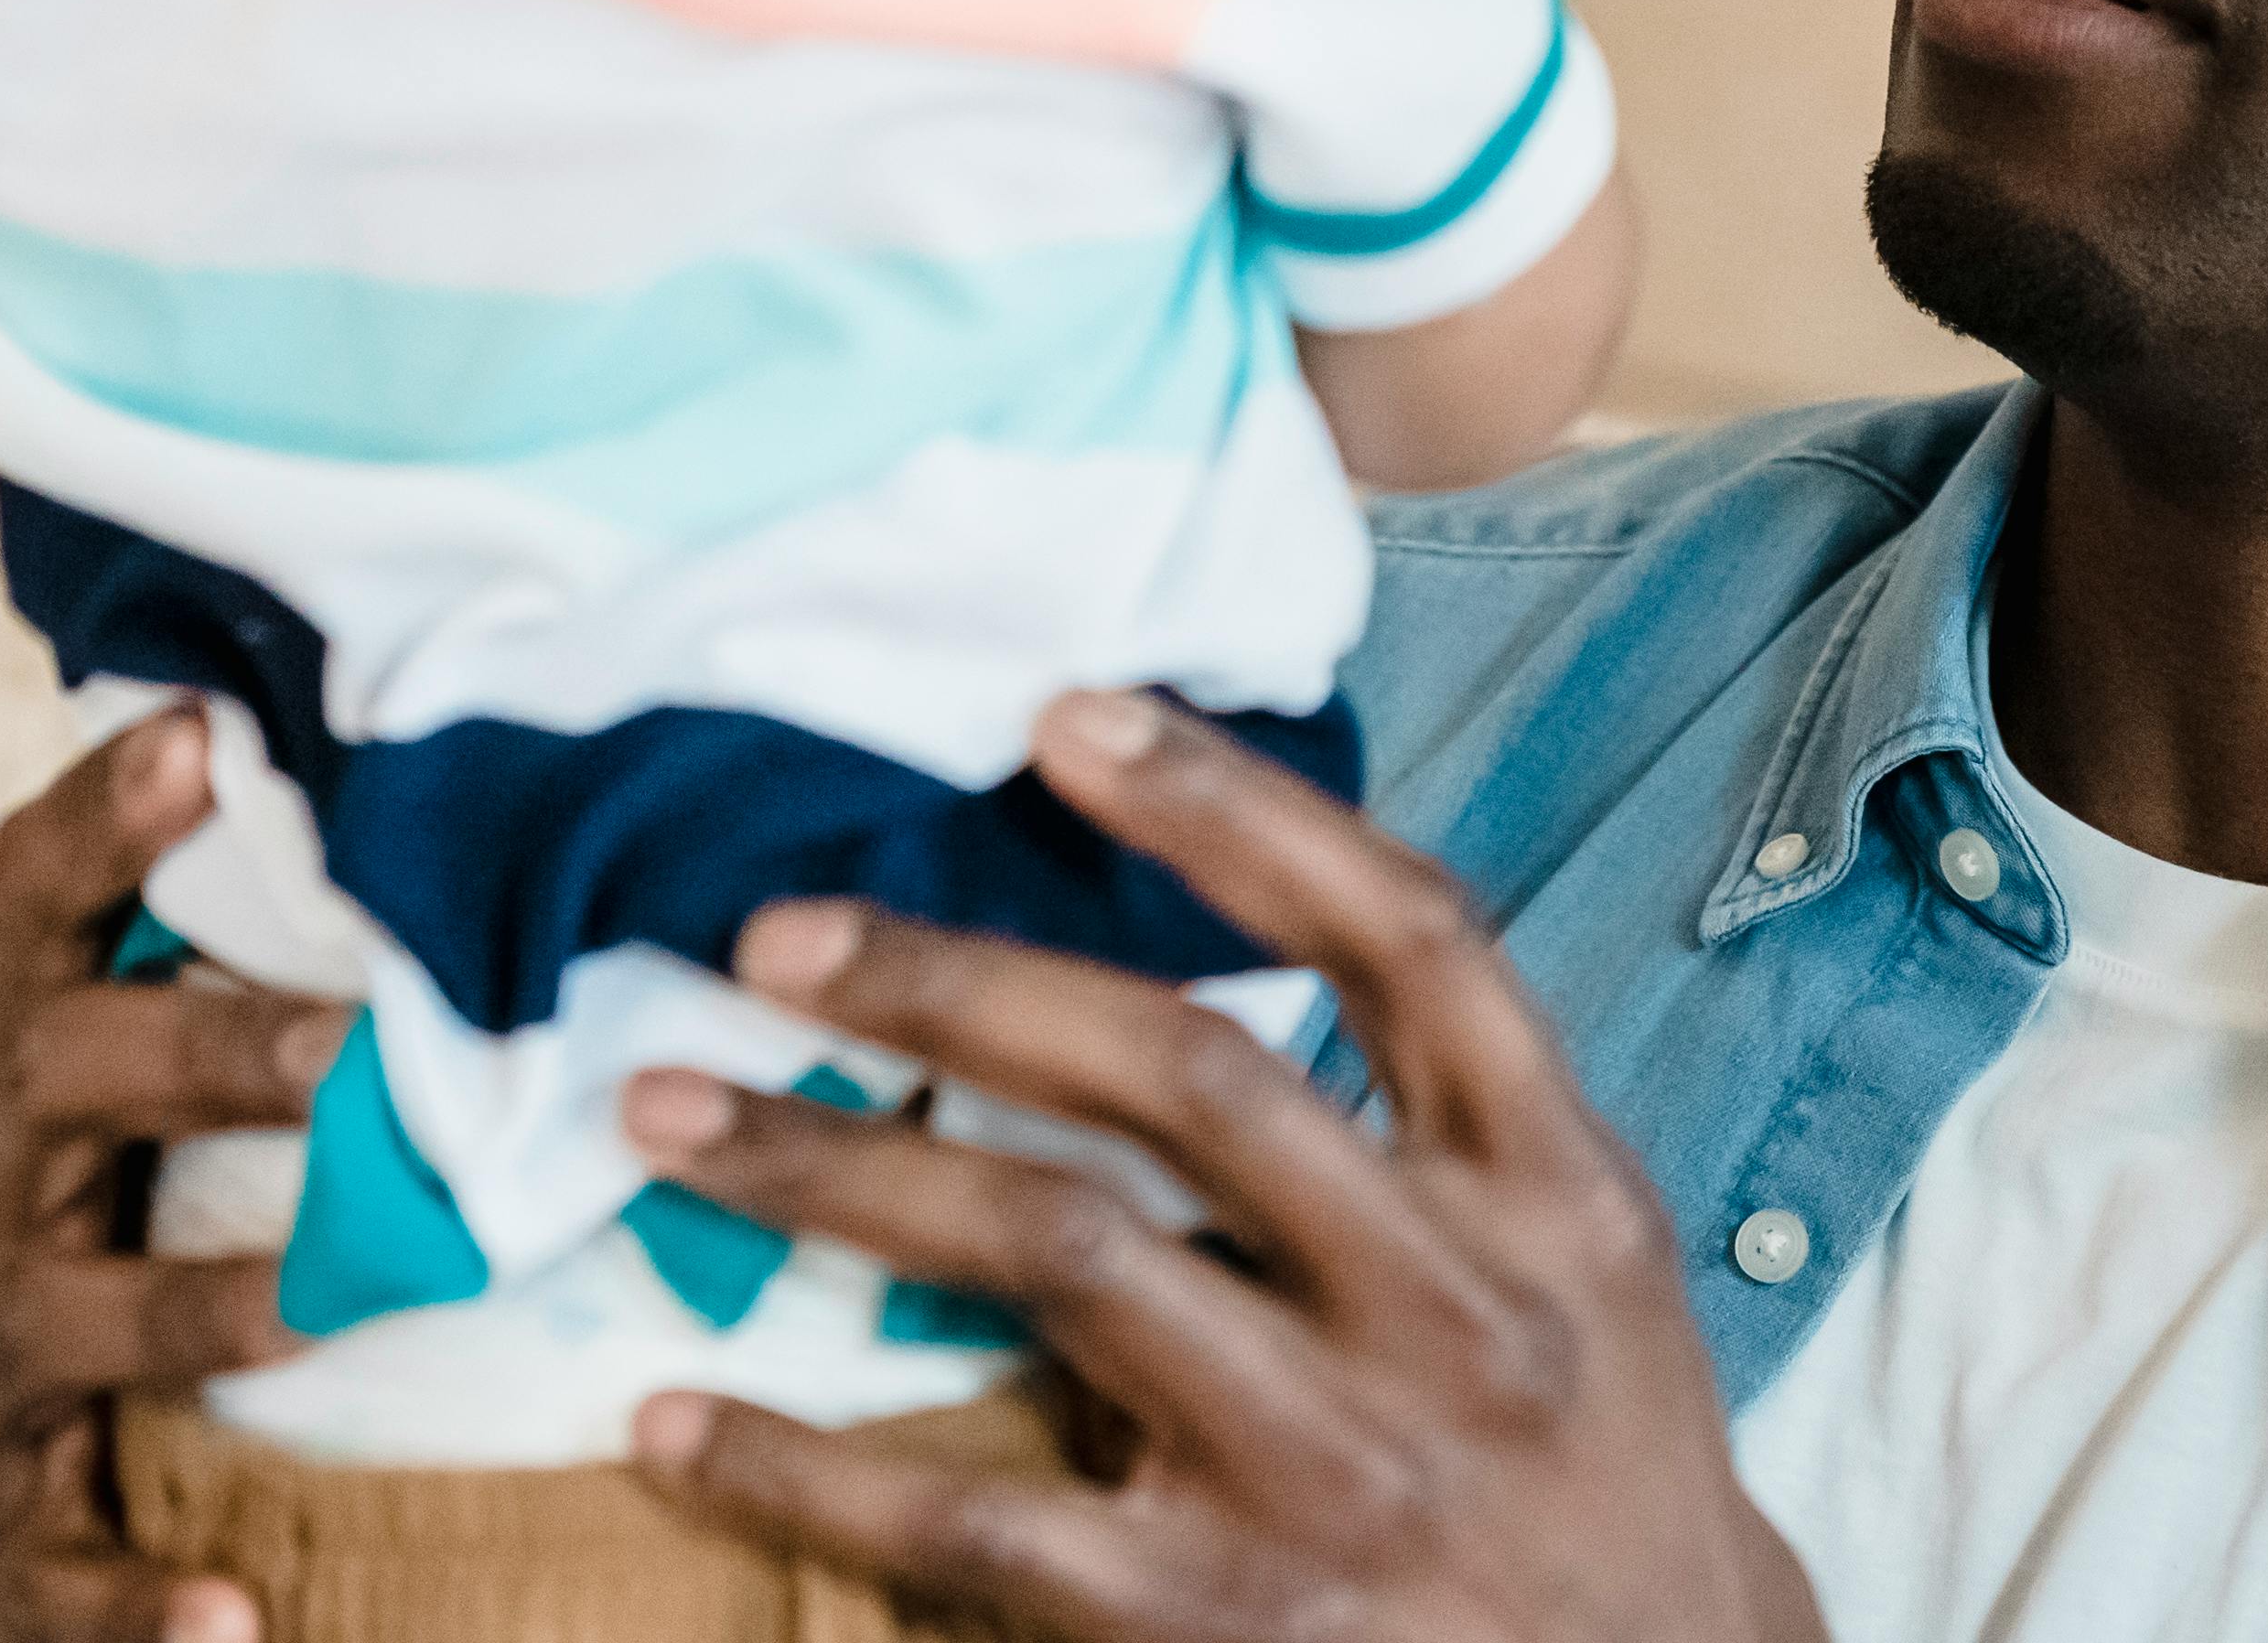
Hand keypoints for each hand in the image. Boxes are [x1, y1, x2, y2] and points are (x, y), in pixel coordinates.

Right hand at [0, 710, 347, 1642]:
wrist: (78, 1457)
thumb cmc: (205, 1200)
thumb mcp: (250, 1077)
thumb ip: (360, 962)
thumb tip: (586, 814)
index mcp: (53, 1041)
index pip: (40, 897)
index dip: (105, 812)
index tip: (203, 731)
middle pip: (50, 1067)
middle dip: (202, 1046)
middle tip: (355, 1046)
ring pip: (47, 1308)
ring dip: (187, 1301)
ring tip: (317, 1308)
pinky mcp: (0, 1509)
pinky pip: (51, 1560)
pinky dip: (137, 1599)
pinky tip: (235, 1623)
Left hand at [622, 694, 1825, 1642]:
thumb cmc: (1598, 1467)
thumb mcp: (1585, 1271)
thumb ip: (1433, 1133)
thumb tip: (1181, 964)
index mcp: (1556, 1196)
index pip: (1410, 940)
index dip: (1239, 809)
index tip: (1067, 715)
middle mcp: (1455, 1311)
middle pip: (1190, 1075)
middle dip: (962, 981)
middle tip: (772, 933)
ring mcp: (1337, 1472)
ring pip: (1060, 1252)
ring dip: (838, 1166)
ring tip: (669, 1110)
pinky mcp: (1224, 1625)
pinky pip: (977, 1518)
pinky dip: (810, 1463)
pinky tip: (680, 1421)